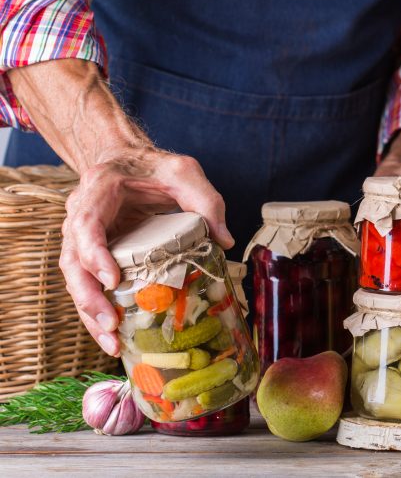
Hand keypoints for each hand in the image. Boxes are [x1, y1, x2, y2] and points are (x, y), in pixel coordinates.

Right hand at [61, 147, 231, 356]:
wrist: (130, 161)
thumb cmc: (156, 167)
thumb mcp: (185, 172)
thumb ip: (206, 200)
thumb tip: (225, 241)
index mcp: (99, 189)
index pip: (86, 225)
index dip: (95, 254)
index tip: (114, 280)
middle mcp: (80, 215)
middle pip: (72, 261)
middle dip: (88, 296)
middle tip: (110, 324)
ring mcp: (81, 237)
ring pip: (75, 279)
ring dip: (90, 313)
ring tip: (111, 343)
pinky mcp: (92, 255)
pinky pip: (89, 285)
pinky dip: (98, 311)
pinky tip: (114, 335)